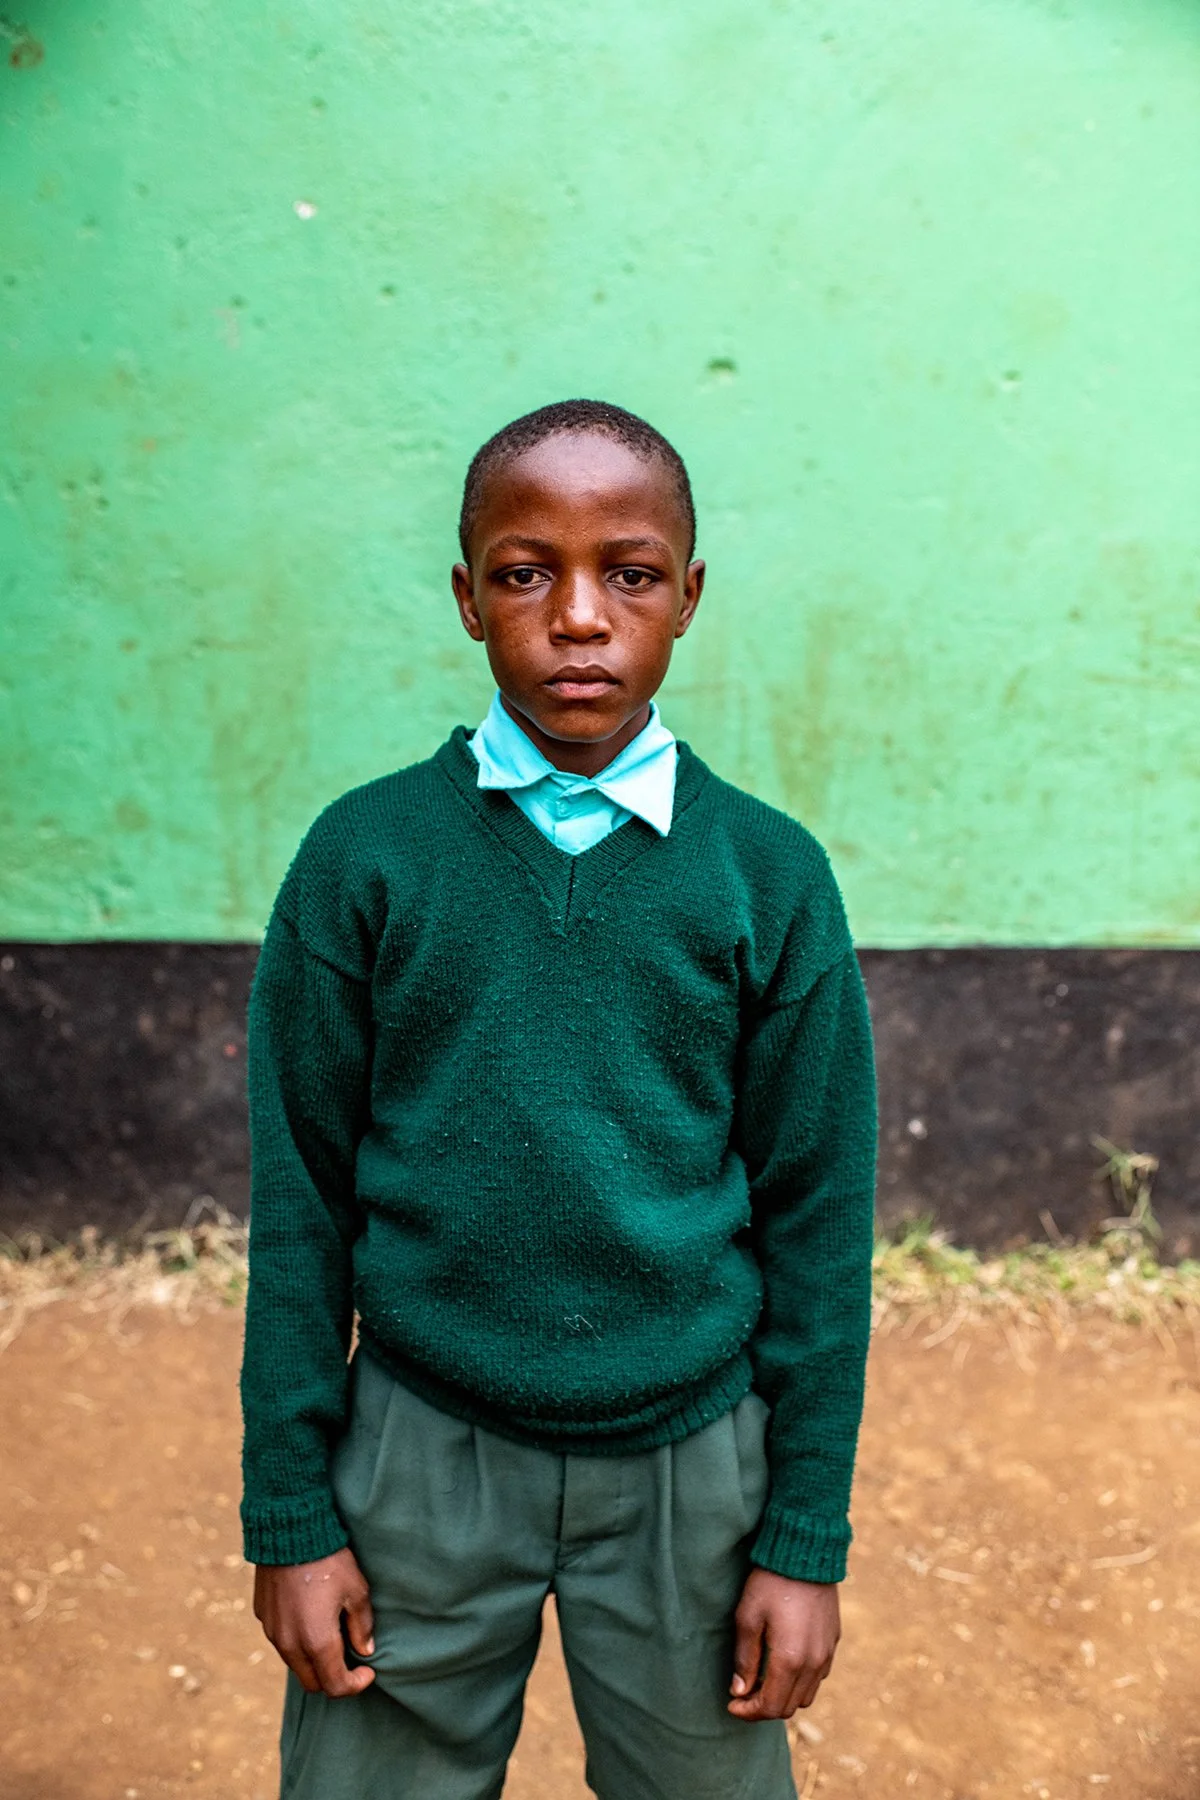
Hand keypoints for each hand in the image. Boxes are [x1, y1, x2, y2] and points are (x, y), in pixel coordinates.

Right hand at [254, 1547, 375, 1696]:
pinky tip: (310, 1619)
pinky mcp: (263, 1619)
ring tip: (332, 1637)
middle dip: (334, 1679)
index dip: (356, 1685)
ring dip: (314, 1661)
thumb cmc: (329, 1560)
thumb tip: (365, 1650)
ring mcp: (273, 1633)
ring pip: (296, 1665)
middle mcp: (290, 1645)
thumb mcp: (357, 1591)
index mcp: (317, 1642)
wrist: (290, 1531)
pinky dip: (298, 1643)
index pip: (336, 1686)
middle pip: (313, 1683)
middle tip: (351, 1660)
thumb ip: (361, 1627)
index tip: (368, 1670)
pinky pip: (282, 1642)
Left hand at [727, 1568, 839, 1719]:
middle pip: (789, 1706)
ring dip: (783, 1696)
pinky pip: (818, 1677)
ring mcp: (826, 1654)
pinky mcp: (833, 1642)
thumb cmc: (771, 1582)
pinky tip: (783, 1664)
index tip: (731, 1704)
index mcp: (790, 1660)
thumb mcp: (748, 1617)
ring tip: (762, 1681)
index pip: (770, 1706)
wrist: (806, 1552)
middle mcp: (813, 1664)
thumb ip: (745, 1658)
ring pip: (805, 1695)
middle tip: (743, 1694)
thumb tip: (739, 1691)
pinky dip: (799, 1682)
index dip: (749, 1712)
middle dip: (764, 1707)